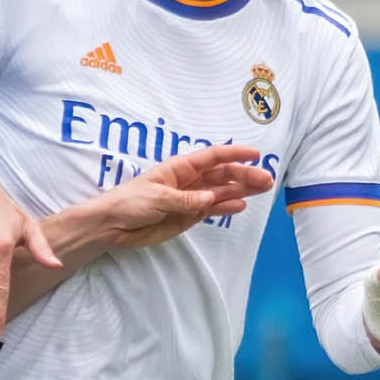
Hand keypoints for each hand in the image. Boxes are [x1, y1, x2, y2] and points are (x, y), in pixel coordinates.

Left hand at [92, 144, 272, 250]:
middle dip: (244, 175)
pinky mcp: (188, 217)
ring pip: (221, 192)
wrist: (113, 226)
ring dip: (241, 190)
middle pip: (222, 175)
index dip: (234, 153)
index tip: (255, 153)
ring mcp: (190, 199)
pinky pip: (211, 209)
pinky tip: (241, 205)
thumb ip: (185, 199)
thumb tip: (211, 197)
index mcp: (179, 168)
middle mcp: (189, 181)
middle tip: (266, 180)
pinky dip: (226, 207)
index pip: (212, 157)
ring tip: (262, 189)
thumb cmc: (129, 202)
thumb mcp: (157, 197)